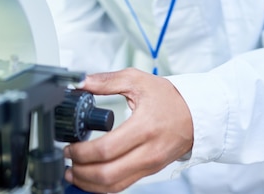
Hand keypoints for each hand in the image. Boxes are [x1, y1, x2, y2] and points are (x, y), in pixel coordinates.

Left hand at [64, 68, 193, 192]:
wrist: (196, 114)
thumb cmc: (170, 98)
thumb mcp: (138, 80)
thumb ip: (107, 81)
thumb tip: (81, 82)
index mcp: (143, 127)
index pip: (106, 149)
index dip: (81, 152)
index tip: (69, 147)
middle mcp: (148, 151)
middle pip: (107, 174)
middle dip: (81, 172)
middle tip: (67, 163)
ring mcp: (150, 165)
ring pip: (114, 185)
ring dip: (89, 184)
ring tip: (74, 174)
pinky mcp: (150, 171)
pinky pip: (123, 185)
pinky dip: (104, 186)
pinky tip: (91, 178)